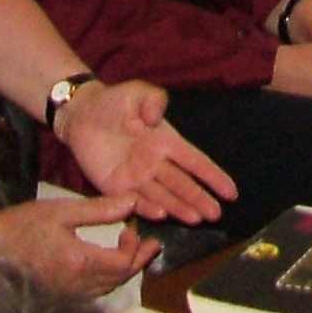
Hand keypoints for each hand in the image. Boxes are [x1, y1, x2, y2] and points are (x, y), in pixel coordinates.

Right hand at [0, 193, 156, 293]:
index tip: (131, 228)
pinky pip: (92, 293)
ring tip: (136, 254)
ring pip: (107, 288)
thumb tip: (132, 202)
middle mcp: (76, 285)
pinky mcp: (59, 296)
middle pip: (119, 279)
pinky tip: (107, 265)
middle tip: (152, 246)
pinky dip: (107, 279)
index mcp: (80, 263)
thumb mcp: (61, 210)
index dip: (134, 247)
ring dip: (124, 271)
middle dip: (139, 261)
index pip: (123, 263)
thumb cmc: (21, 226)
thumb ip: (100, 209)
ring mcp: (67, 295)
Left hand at [57, 78, 234, 223]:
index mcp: (166, 141)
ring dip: (180, 208)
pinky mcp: (116, 187)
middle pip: (183, 184)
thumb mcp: (138, 93)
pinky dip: (148, 208)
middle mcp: (156, 163)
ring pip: (163, 196)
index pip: (195, 162)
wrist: (81, 115)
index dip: (213, 177)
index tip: (231, 192)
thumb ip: (153, 100)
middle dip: (200, 199)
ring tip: (197, 219)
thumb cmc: (113, 102)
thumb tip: (158, 117)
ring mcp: (137, 177)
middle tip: (217, 215)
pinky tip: (161, 215)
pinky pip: (135, 200)